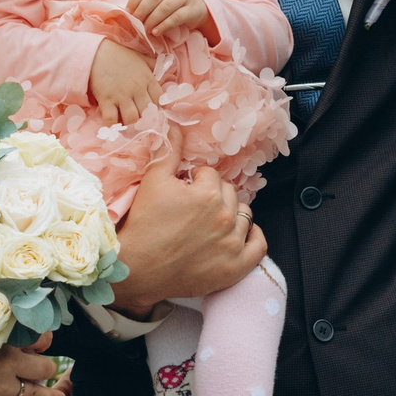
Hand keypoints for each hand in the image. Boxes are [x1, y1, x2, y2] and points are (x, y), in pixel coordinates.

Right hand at [91, 40, 160, 124]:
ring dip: (131, 125)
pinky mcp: (106, 100)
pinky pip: (111, 119)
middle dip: (146, 120)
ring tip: (127, 125)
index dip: (158, 109)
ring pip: (133, 119)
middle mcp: (137, 89)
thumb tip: (167, 67)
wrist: (96, 52)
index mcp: (147, 79)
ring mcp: (121, 95)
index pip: (160, 100)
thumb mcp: (140, 57)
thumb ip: (153, 65)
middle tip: (140, 123)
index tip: (153, 112)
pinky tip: (112, 125)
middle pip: (148, 113)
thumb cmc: (119, 55)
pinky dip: (112, 126)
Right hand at [111, 162, 264, 317]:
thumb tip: (176, 127)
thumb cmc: (143, 225)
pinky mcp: (235, 267)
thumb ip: (168, 151)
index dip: (195, 182)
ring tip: (211, 223)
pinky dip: (253, 237)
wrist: (137, 269)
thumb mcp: (152, 182)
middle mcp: (225, 216)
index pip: (210, 175)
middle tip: (194, 210)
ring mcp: (233, 243)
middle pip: (230, 193)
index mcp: (208, 193)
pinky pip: (259, 246)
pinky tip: (242, 233)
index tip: (184, 193)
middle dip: (214, 196)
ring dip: (232, 215)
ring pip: (245, 215)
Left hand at [126, 0, 214, 43]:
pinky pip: (177, 17)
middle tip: (136, 22)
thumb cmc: (172, 2)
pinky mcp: (194, 8)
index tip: (128, 12)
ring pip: (166, 6)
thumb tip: (128, 13)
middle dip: (143, 10)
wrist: (196, 8)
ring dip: (153, 19)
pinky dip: (164, 26)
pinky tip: (157, 32)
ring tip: (146, 29)